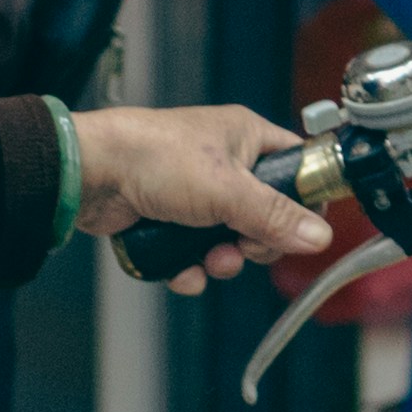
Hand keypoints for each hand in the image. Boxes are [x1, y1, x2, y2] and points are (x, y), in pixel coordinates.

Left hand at [70, 103, 330, 288]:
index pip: (294, 168)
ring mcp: (195, 194)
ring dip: (223, 261)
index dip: (302, 201)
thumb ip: (276, 216)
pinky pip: (195, 254)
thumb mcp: (228, 190)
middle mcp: (224, 164)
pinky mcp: (170, 220)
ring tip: (208, 262)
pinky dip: (191, 268)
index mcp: (246, 139)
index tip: (300, 231)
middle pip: (265, 216)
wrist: (91, 173)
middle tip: (243, 247)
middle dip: (255, 243)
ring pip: (229, 241)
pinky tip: (182, 272)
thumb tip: (320, 236)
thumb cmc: (157, 157)